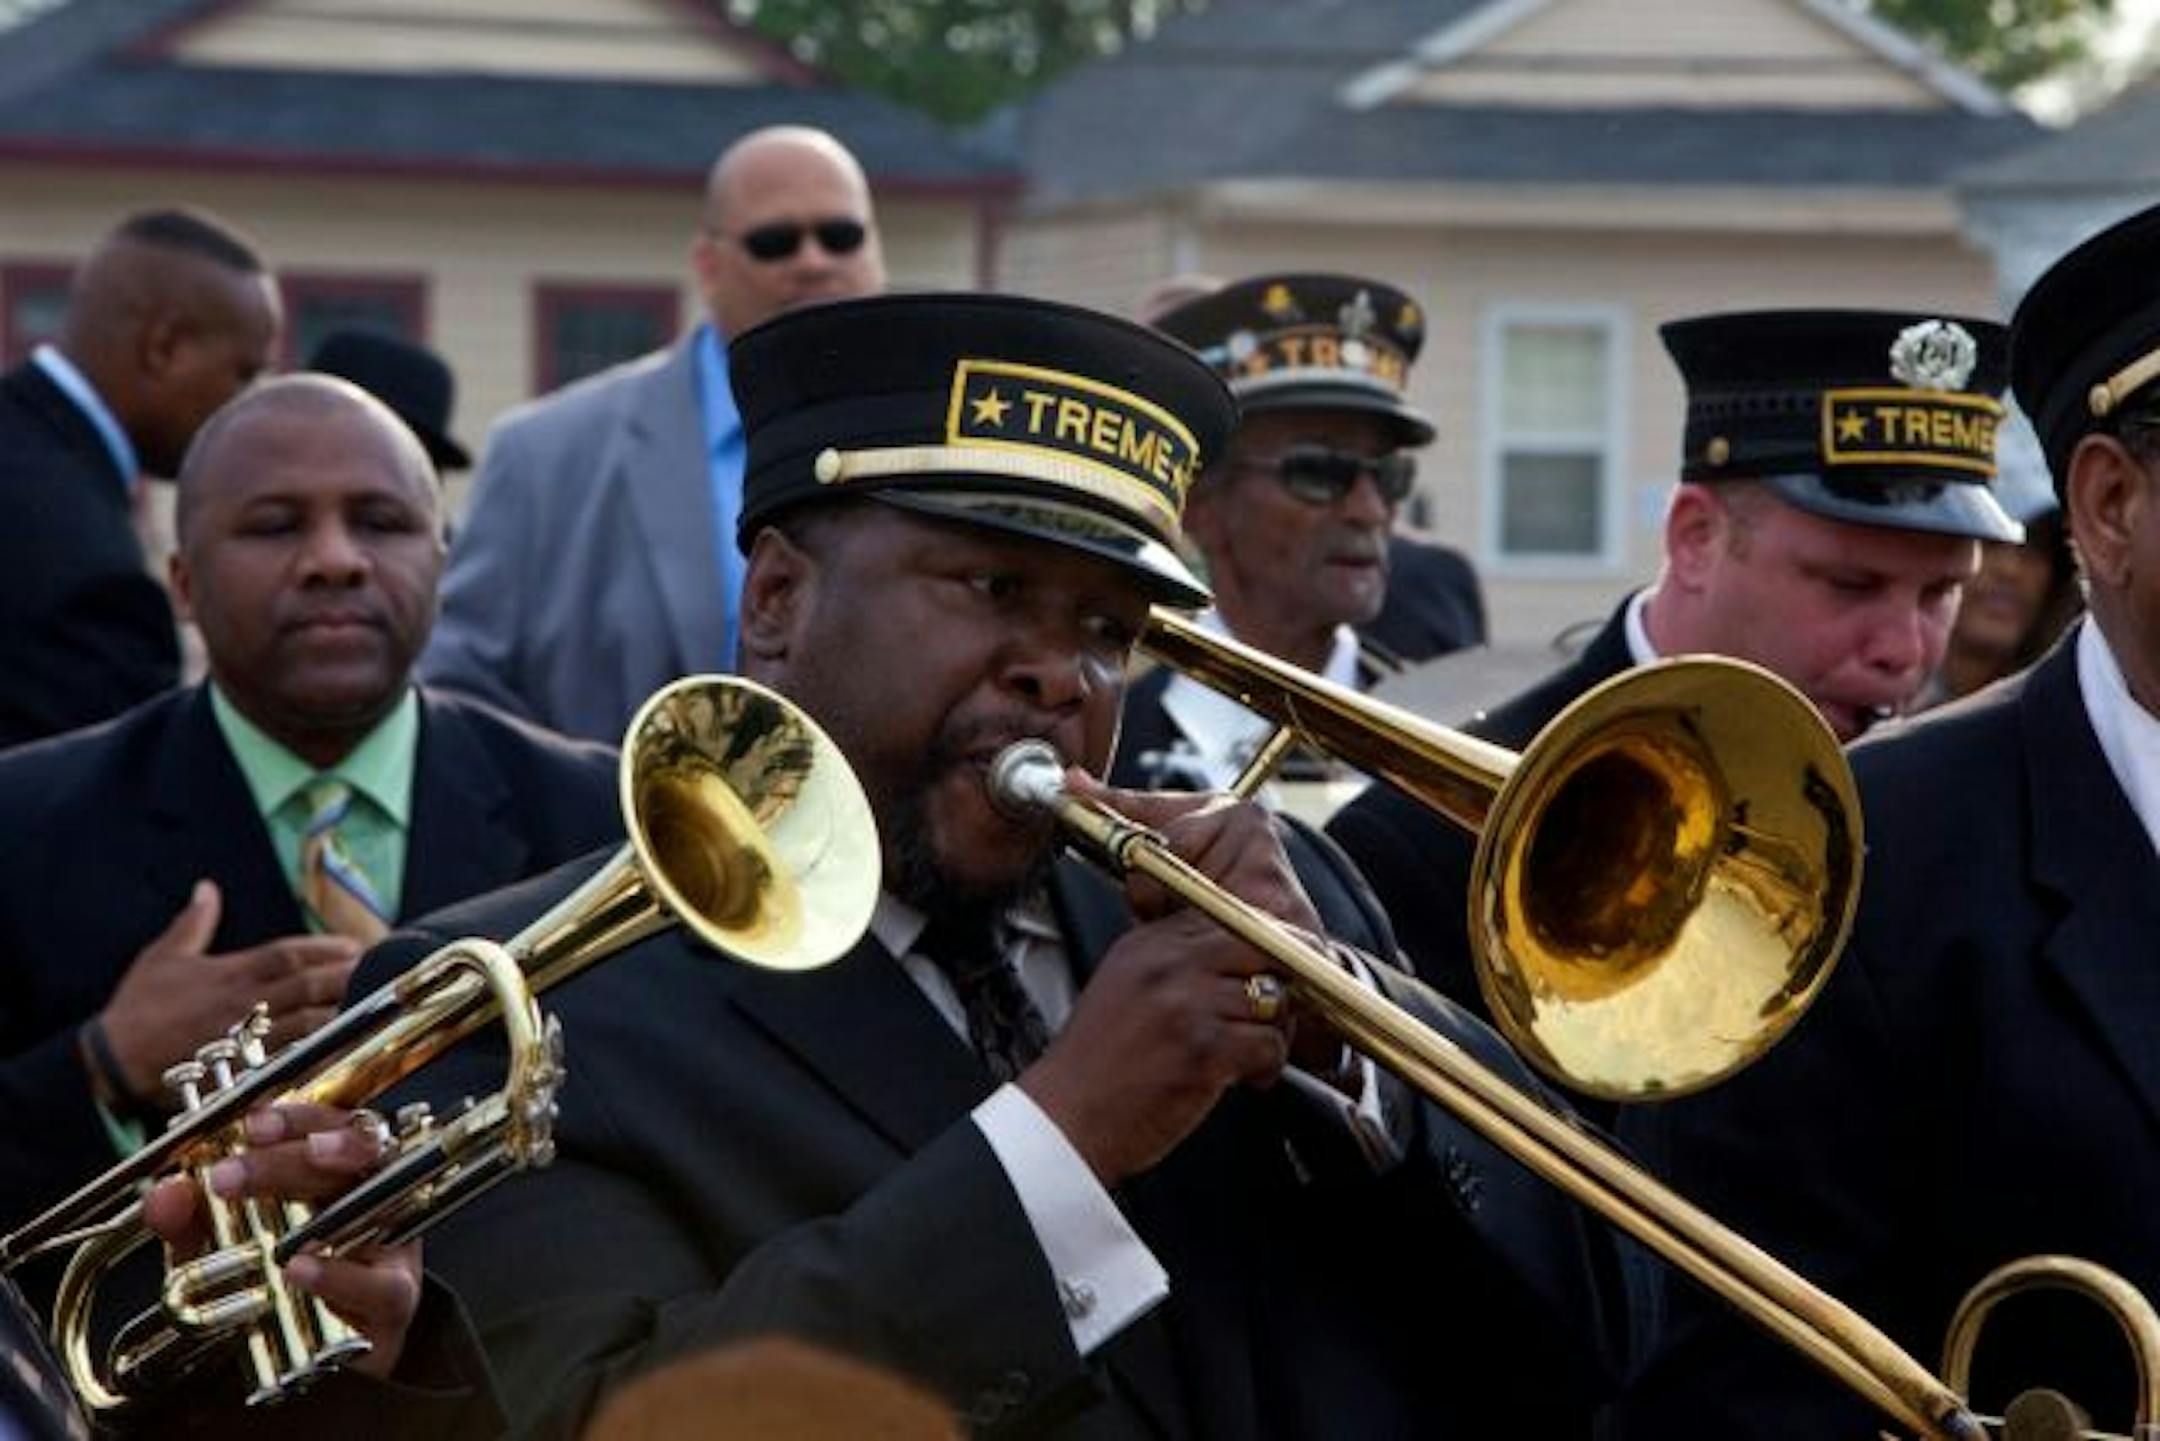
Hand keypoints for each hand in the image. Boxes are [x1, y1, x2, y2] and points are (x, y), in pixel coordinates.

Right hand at [101, 881, 362, 1103]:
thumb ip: (194, 922)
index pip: (287, 953)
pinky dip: (316, 1054)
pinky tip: (344, 1049)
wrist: (110, 1062)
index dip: (325, 947)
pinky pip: (286, 1062)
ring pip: (304, 1022)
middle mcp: (242, 1002)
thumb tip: (206, 887)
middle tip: (380, 972)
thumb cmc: (138, 1008)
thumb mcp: (164, 957)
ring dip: (341, 1013)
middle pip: (306, 985)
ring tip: (375, 1006)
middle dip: (345, 976)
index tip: (356, 944)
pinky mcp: (240, 1070)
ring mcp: (243, 1038)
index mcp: (230, 973)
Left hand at [144, 1102, 419, 1382]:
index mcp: (337, 1165)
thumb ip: (192, 1220)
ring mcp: (391, 1240)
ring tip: (272, 1199)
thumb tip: (166, 1194)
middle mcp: (375, 1189)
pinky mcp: (395, 1296)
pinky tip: (297, 1268)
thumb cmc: (279, 1282)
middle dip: (289, 1157)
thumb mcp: (223, 1245)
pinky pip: (380, 1280)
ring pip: (378, 1198)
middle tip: (227, 1178)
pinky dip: (338, 1274)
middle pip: (355, 1149)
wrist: (323, 1351)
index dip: (294, 1116)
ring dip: (324, 1202)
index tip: (248, 1124)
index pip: (328, 1121)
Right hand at [1020, 778, 1321, 1184]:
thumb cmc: (1096, 1067)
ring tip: (1253, 1055)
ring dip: (1273, 1031)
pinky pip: (1268, 1043)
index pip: (1229, 917)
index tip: (1271, 972)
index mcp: (1148, 944)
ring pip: (1272, 997)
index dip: (1261, 948)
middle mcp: (1168, 965)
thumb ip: (1173, 963)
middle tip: (1273, 1014)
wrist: (1066, 1118)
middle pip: (1259, 947)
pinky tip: (1246, 1078)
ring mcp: (1187, 1004)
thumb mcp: (1123, 987)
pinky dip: (1268, 1065)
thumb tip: (1233, 959)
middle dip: (1279, 980)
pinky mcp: (1204, 1049)